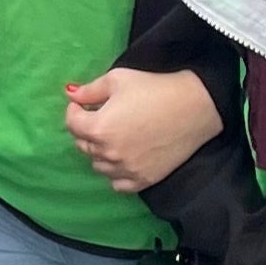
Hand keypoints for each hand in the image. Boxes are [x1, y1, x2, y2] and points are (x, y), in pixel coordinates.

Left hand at [64, 67, 220, 192]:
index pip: (72, 124)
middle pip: (83, 145)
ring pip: (98, 166)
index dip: (75, 110)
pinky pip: (118, 184)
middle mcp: (109, 154)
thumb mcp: (118, 80)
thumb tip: (70, 94)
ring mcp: (126, 170)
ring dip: (100, 151)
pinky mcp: (144, 180)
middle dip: (86, 129)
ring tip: (114, 136)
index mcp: (99, 128)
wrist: (195, 107)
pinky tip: (124, 157)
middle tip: (100, 116)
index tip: (83, 104)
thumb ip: (89, 90)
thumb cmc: (154, 88)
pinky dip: (115, 173)